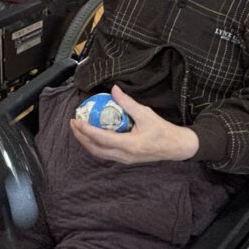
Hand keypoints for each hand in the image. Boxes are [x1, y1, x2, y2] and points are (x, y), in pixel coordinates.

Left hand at [69, 85, 198, 163]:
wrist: (176, 147)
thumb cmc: (162, 130)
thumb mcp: (146, 113)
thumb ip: (128, 103)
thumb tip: (113, 89)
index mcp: (129, 145)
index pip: (101, 138)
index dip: (86, 130)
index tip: (76, 120)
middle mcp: (124, 155)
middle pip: (95, 149)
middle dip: (81, 137)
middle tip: (73, 123)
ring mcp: (124, 159)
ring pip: (99, 153)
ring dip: (86, 142)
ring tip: (79, 129)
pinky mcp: (125, 159)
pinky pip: (105, 154)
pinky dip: (95, 145)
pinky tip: (92, 135)